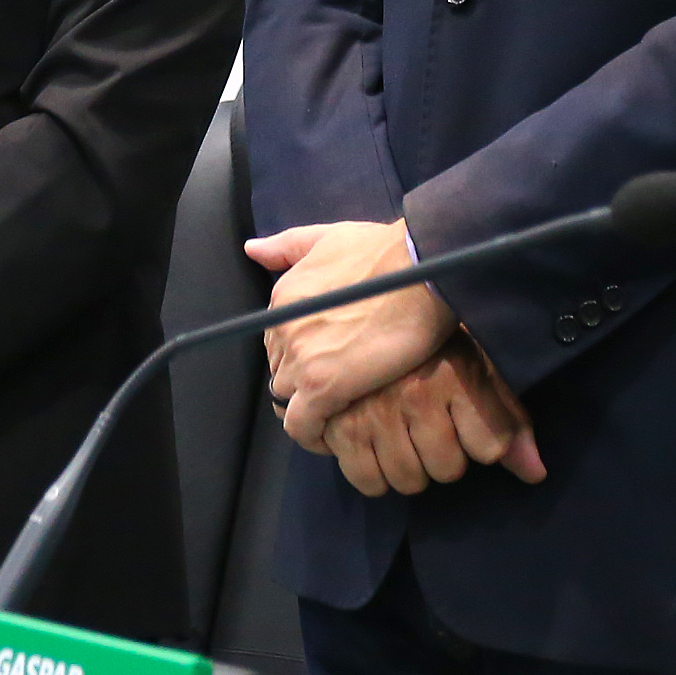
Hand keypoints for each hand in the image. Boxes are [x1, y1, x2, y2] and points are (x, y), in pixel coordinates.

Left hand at [245, 218, 456, 444]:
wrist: (424, 271)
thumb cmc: (387, 253)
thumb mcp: (331, 237)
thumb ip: (288, 246)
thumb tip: (251, 249)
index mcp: (283, 298)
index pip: (278, 343)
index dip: (302, 356)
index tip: (327, 364)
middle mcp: (282, 328)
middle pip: (281, 372)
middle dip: (304, 382)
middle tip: (338, 390)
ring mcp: (300, 358)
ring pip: (288, 399)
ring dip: (310, 408)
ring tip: (340, 413)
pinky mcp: (322, 385)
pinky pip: (301, 426)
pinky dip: (312, 436)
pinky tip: (332, 438)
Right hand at [319, 342, 546, 497]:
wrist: (363, 313)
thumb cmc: (429, 345)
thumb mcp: (476, 368)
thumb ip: (509, 421)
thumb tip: (535, 474)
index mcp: (455, 374)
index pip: (490, 447)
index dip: (482, 442)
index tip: (469, 422)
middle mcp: (416, 394)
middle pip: (449, 469)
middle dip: (445, 458)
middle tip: (432, 430)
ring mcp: (374, 412)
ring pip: (410, 480)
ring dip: (411, 469)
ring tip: (405, 439)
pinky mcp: (339, 427)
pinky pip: (367, 480)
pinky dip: (373, 475)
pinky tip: (376, 448)